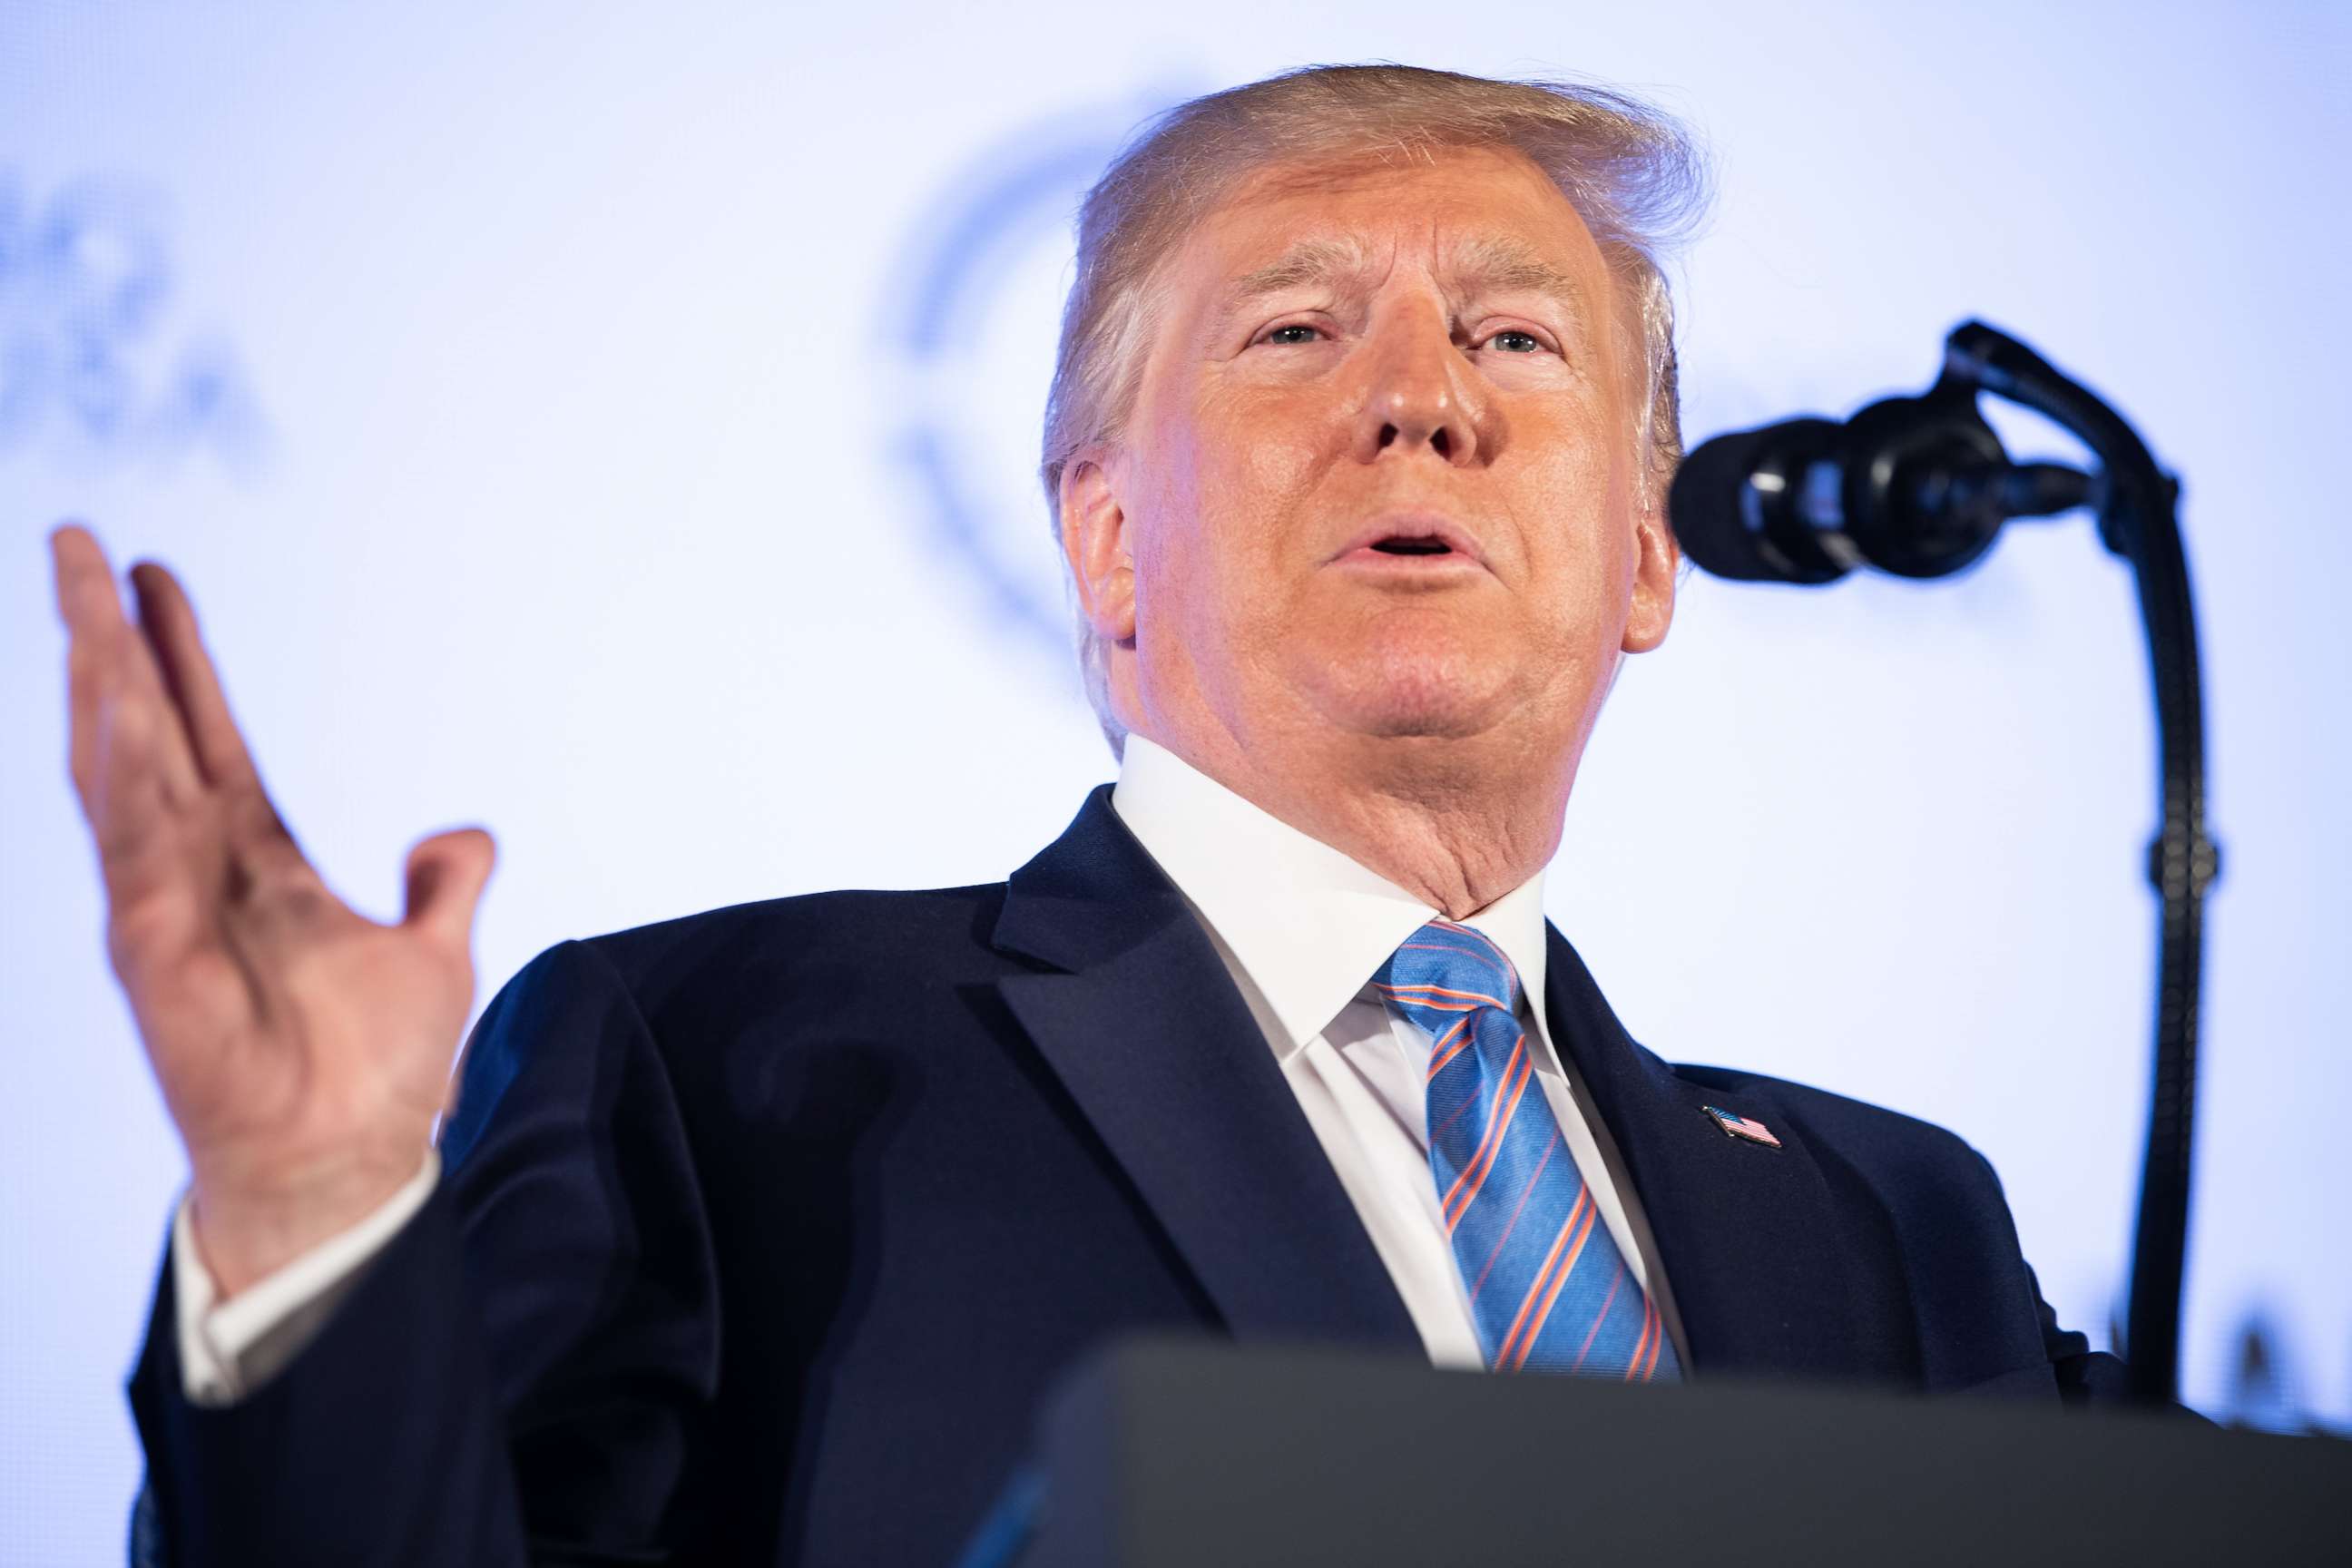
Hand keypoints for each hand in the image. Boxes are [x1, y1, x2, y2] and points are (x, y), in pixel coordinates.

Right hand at [51, 524, 495, 1297]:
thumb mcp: (435, 950)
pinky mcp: (153, 951)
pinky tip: (109, 705)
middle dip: (107, 638)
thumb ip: (445, 883)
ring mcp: (164, 905)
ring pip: (116, 769)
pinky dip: (120, 777)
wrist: (348, 1161)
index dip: (178, 656)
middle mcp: (195, 869)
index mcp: (254, 859)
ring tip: (83, 596)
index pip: (204, 733)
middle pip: (140, 728)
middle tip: (76, 542)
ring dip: (98, 683)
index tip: (150, 575)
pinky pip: (129, 845)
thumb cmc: (374, 1073)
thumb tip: (462, 835)